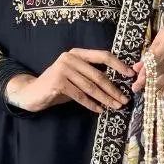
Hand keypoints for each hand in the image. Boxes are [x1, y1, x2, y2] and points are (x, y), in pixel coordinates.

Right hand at [9, 48, 135, 114]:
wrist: (33, 93)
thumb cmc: (58, 86)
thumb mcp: (76, 77)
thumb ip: (91, 76)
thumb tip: (117, 85)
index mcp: (78, 53)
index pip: (103, 55)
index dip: (118, 65)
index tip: (130, 75)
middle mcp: (70, 58)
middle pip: (98, 75)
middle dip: (113, 89)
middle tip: (124, 100)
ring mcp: (63, 69)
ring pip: (91, 87)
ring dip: (105, 99)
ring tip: (115, 106)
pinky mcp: (58, 82)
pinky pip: (80, 95)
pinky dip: (91, 104)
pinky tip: (99, 110)